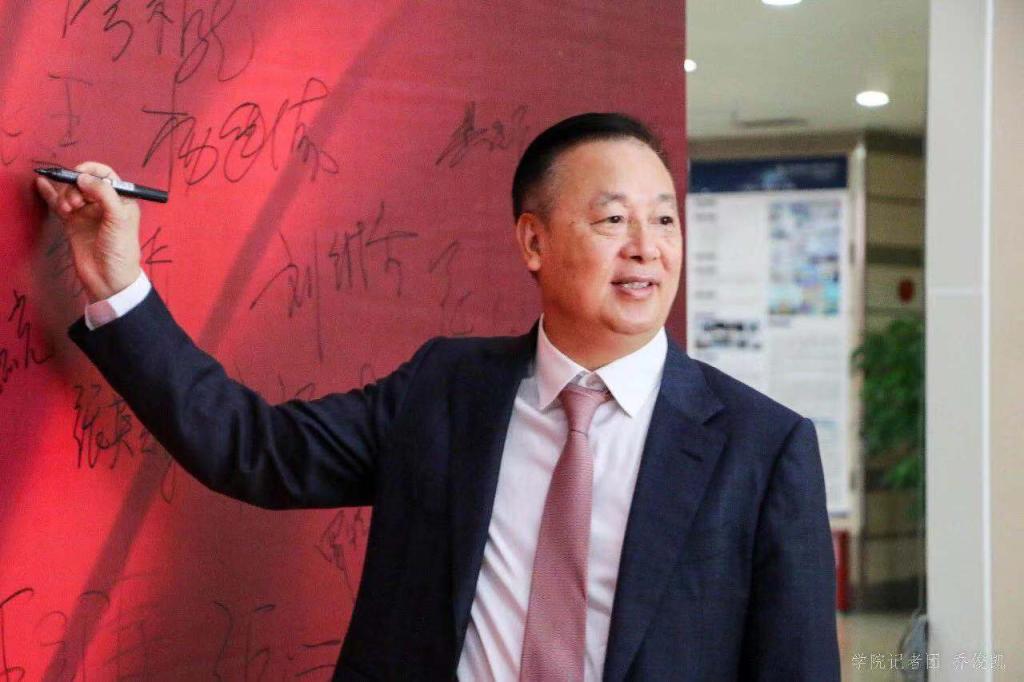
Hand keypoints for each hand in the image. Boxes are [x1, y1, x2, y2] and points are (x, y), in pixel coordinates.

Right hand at [35, 161, 141, 301]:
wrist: (108, 279)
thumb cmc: (120, 250)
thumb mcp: (119, 219)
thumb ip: (104, 194)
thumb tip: (84, 177)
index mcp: (121, 200)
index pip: (106, 175)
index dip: (91, 171)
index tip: (79, 175)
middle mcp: (104, 204)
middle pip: (84, 182)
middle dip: (76, 186)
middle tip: (76, 203)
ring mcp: (87, 213)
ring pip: (71, 192)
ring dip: (65, 195)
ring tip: (68, 209)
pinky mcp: (73, 223)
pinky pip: (60, 204)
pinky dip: (51, 194)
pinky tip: (42, 184)